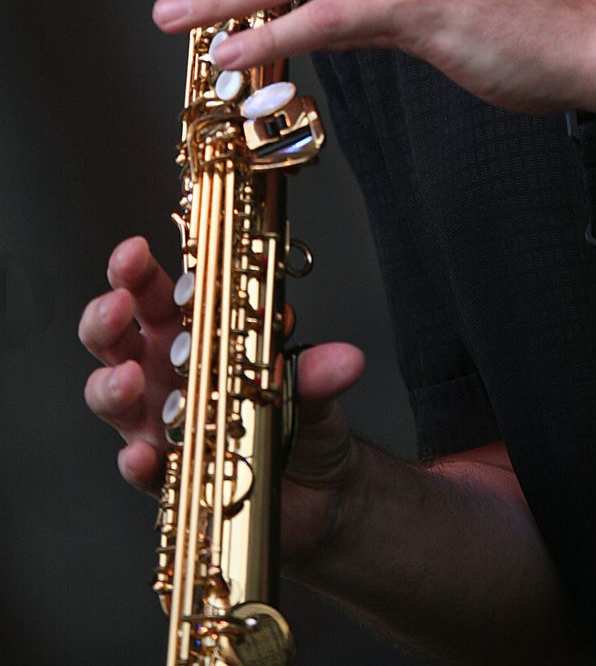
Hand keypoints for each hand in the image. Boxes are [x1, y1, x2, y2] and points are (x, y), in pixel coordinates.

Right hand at [80, 237, 366, 554]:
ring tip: (128, 377)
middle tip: (119, 305)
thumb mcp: (313, 386)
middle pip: (114, 338)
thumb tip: (345, 360)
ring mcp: (159, 422)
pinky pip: (141, 468)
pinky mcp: (170, 473)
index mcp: (192, 332)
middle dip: (106, 317)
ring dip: (111, 385)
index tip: (134, 251)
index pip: (152, 292)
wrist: (319, 489)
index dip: (136, 271)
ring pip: (111, 398)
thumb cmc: (300, 414)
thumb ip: (319, 372)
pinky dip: (136, 461)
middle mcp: (164, 373)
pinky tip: (142, 453)